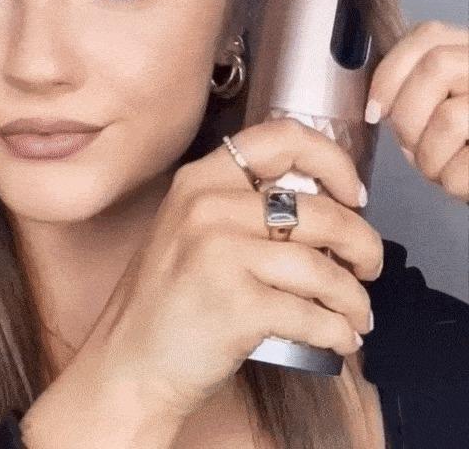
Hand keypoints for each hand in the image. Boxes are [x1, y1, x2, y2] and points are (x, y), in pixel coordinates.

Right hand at [80, 119, 382, 420]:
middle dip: (362, 241)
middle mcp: (208, 206)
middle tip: (368, 264)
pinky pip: (312, 313)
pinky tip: (340, 338)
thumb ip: (245, 207)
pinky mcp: (235, 305)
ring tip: (356, 312)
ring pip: (322, 266)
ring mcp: (219, 254)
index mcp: (201, 180)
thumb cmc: (168, 296)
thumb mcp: (193, 230)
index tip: (352, 195)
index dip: (333, 161)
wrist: (130, 360)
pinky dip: (337, 330)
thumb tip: (327, 208)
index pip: (282, 138)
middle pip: (318, 210)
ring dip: (353, 295)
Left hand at [364, 20, 468, 201]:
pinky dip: (451, 181)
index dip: (390, 73)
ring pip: (449, 117)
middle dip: (407, 116)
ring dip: (428, 156)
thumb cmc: (463, 146)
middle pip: (436, 66)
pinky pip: (462, 166)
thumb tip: (378, 104)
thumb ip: (415, 90)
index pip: (427, 34)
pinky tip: (463, 178)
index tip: (375, 111)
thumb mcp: (438, 107)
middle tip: (411, 144)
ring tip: (441, 165)